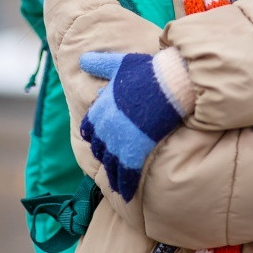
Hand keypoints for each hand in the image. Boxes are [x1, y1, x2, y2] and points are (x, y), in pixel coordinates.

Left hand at [79, 51, 185, 201]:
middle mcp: (106, 125)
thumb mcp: (121, 64)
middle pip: (100, 147)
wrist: (169, 83)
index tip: (95, 142)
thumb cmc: (148, 71)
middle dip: (104, 155)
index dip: (93, 135)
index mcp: (102, 105)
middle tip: (108, 164)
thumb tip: (83, 58)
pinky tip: (126, 194)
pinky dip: (126, 185)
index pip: (91, 126)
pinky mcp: (136, 151)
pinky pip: (127, 173)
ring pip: (112, 164)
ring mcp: (120, 140)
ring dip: (113, 175)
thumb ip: (101, 63)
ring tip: (116, 184)